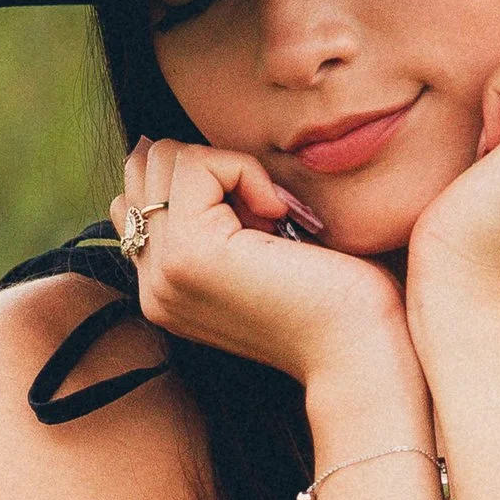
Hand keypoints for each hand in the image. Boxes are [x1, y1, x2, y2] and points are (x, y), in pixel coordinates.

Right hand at [120, 137, 409, 389]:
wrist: (360, 351)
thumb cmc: (336, 297)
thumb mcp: (256, 248)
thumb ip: (212, 213)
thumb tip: (176, 149)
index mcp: (164, 286)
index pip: (140, 191)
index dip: (204, 180)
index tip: (262, 220)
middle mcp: (151, 284)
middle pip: (145, 166)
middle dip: (210, 168)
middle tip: (268, 217)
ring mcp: (163, 271)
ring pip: (165, 158)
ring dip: (228, 169)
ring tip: (272, 219)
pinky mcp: (189, 252)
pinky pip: (198, 164)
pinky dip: (245, 171)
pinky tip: (279, 216)